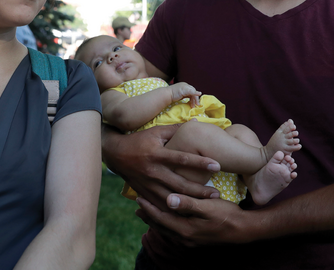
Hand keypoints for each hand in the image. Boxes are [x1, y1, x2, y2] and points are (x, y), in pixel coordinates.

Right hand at [102, 124, 219, 210]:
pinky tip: (186, 212)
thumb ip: (176, 129)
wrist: (116, 153)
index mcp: (157, 154)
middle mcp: (153, 171)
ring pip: (171, 198)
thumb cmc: (139, 140)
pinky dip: (173, 210)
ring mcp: (148, 184)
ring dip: (189, 202)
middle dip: (199, 190)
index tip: (217, 165)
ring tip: (206, 203)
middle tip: (216, 194)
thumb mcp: (156, 132)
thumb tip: (196, 122)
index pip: (181, 159)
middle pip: (179, 184)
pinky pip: (160, 205)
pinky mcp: (144, 193)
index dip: (200, 162)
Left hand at [136, 193, 252, 245]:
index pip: (160, 218)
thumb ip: (187, 203)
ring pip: (167, 230)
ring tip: (146, 213)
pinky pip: (175, 231)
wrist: (245, 230)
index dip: (148, 208)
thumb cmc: (227, 214)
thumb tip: (168, 199)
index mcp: (185, 229)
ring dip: (156, 220)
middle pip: (161, 226)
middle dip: (148, 215)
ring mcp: (191, 240)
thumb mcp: (208, 206)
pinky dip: (167, 224)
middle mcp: (186, 237)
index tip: (137, 197)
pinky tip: (167, 219)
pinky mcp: (197, 239)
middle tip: (137, 205)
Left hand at [170, 82, 200, 107]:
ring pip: (190, 96)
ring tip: (192, 106)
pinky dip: (189, 100)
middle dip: (194, 100)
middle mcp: (185, 87)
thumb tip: (200, 93)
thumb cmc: (175, 92)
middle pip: (192, 94)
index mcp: (186, 86)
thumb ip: (192, 92)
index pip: (194, 91)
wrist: (167, 95)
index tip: (197, 104)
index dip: (196, 97)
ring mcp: (183, 91)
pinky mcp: (181, 94)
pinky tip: (189, 103)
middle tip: (195, 106)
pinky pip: (187, 97)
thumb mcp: (184, 91)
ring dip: (192, 101)